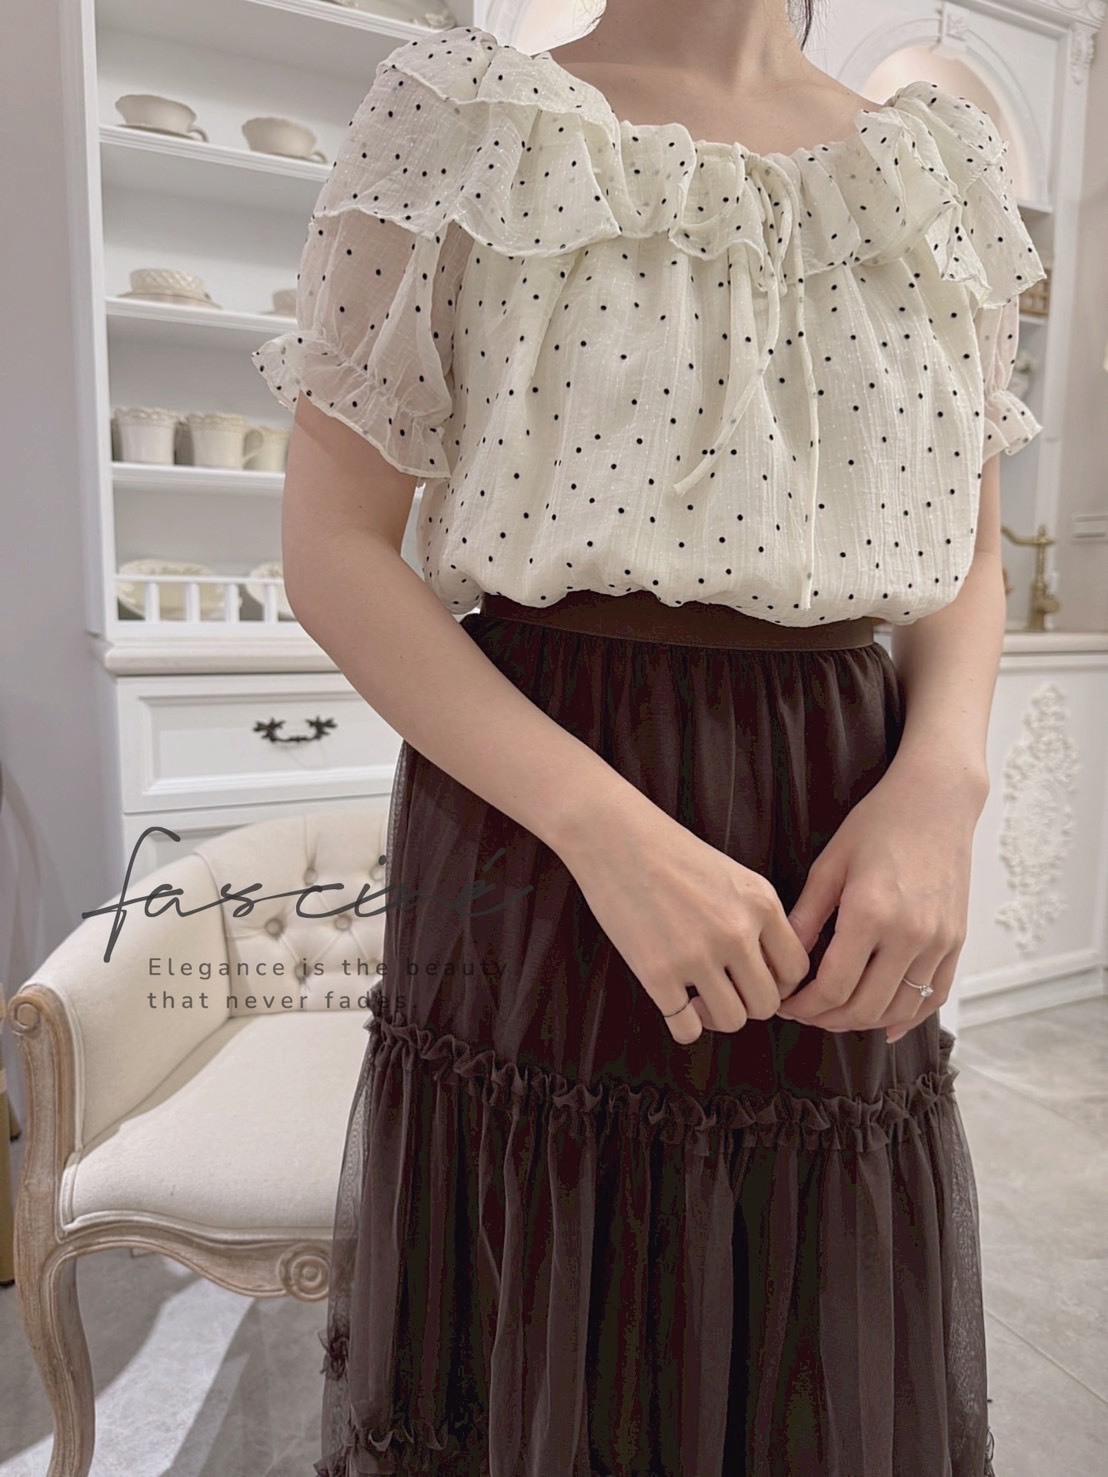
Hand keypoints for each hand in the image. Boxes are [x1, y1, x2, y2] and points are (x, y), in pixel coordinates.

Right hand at [562, 795, 810, 1046]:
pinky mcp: (657, 973)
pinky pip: (686, 1030)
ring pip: (732, 1021)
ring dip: (716, 1016)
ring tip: (698, 999)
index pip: (796, 970)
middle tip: (724, 990)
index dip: (778, 983)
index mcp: (761, 904)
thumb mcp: (732, 876)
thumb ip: (756, 918)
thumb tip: (767, 972)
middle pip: (766, 1003)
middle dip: (748, 1003)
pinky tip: (674, 1003)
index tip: (754, 978)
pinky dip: (684, 1026)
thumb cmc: (670, 853)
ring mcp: (696, 955)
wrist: (612, 836)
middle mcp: (736, 932)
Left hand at [775, 762, 983, 1041]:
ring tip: (835, 1014)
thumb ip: (807, 916)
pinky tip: (885, 1025)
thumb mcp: (830, 864)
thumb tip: (783, 959)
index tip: (786, 1004)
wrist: (937, 801)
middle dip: (827, 1019)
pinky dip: (908, 1017)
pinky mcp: (956, 941)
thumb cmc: (878, 823)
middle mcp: (910, 935)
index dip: (804, 1006)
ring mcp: (939, 941)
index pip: (833, 987)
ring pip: (899, 1009)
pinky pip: (934, 995)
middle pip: (864, 1007)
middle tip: (804, 1013)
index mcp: (871, 914)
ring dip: (863, 1023)